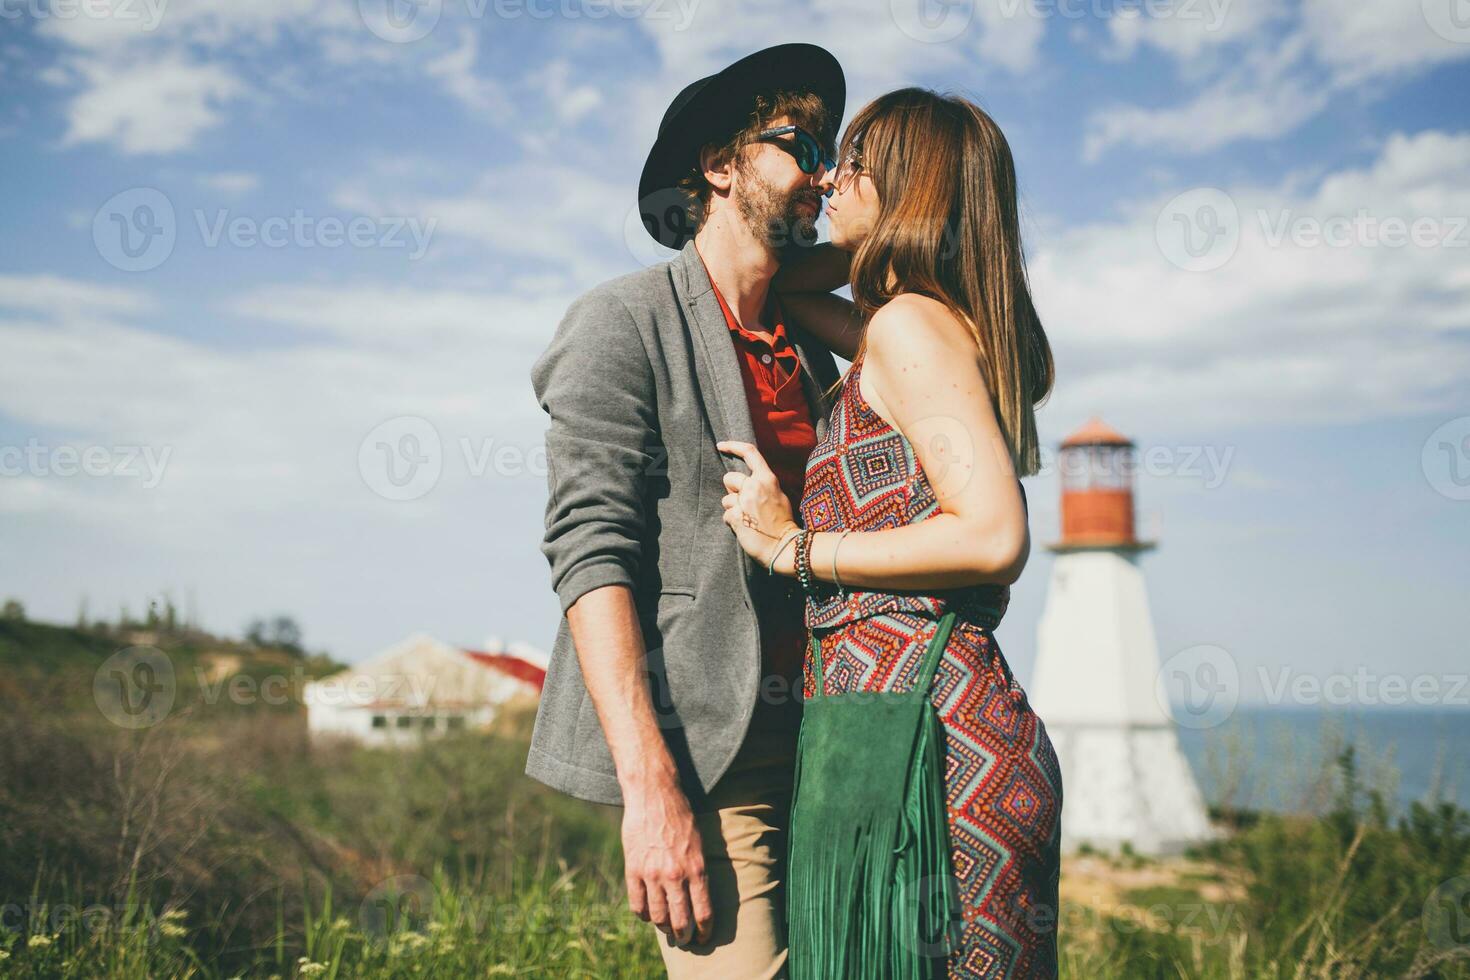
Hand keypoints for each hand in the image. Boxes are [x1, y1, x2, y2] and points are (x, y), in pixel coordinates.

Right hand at [622, 781, 713, 945]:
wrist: (654, 794)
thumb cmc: (681, 816)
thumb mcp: (700, 842)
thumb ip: (699, 871)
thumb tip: (699, 897)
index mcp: (696, 868)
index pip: (703, 912)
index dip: (704, 931)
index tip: (703, 937)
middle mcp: (675, 875)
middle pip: (680, 920)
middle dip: (684, 935)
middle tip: (685, 938)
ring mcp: (652, 874)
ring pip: (657, 916)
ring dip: (663, 927)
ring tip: (666, 927)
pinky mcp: (633, 869)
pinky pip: (637, 904)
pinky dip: (643, 914)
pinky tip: (647, 913)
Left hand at [716, 441, 798, 565]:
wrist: (784, 546)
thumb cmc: (782, 523)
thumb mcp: (779, 496)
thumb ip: (763, 485)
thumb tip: (746, 481)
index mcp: (767, 478)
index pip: (749, 452)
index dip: (733, 446)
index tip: (721, 445)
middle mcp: (755, 486)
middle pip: (729, 478)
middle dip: (732, 491)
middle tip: (745, 505)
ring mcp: (745, 501)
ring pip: (726, 499)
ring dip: (733, 509)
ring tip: (748, 519)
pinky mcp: (736, 516)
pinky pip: (726, 515)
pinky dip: (732, 522)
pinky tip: (745, 528)